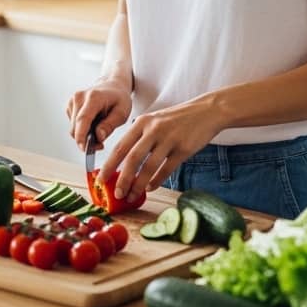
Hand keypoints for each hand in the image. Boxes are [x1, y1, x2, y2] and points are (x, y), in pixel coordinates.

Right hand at [65, 80, 131, 151]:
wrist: (112, 86)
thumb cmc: (118, 98)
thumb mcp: (122, 112)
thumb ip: (110, 125)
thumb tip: (99, 137)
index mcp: (94, 97)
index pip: (83, 119)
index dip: (81, 136)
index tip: (84, 149)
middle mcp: (79, 97)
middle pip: (76, 127)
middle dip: (86, 140)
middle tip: (101, 144)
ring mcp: (72, 100)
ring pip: (73, 128)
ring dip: (84, 135)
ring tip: (99, 132)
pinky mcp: (70, 105)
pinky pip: (73, 125)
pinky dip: (82, 129)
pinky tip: (93, 124)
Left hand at [99, 99, 223, 201]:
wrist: (206, 111)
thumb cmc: (176, 119)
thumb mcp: (154, 120)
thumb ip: (139, 136)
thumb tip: (123, 161)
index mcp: (142, 123)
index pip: (120, 146)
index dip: (109, 165)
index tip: (101, 179)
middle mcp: (153, 130)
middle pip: (132, 159)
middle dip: (122, 179)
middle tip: (117, 194)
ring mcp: (169, 139)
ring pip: (149, 167)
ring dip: (138, 185)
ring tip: (132, 196)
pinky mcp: (183, 149)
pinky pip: (166, 169)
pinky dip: (156, 181)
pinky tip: (150, 188)